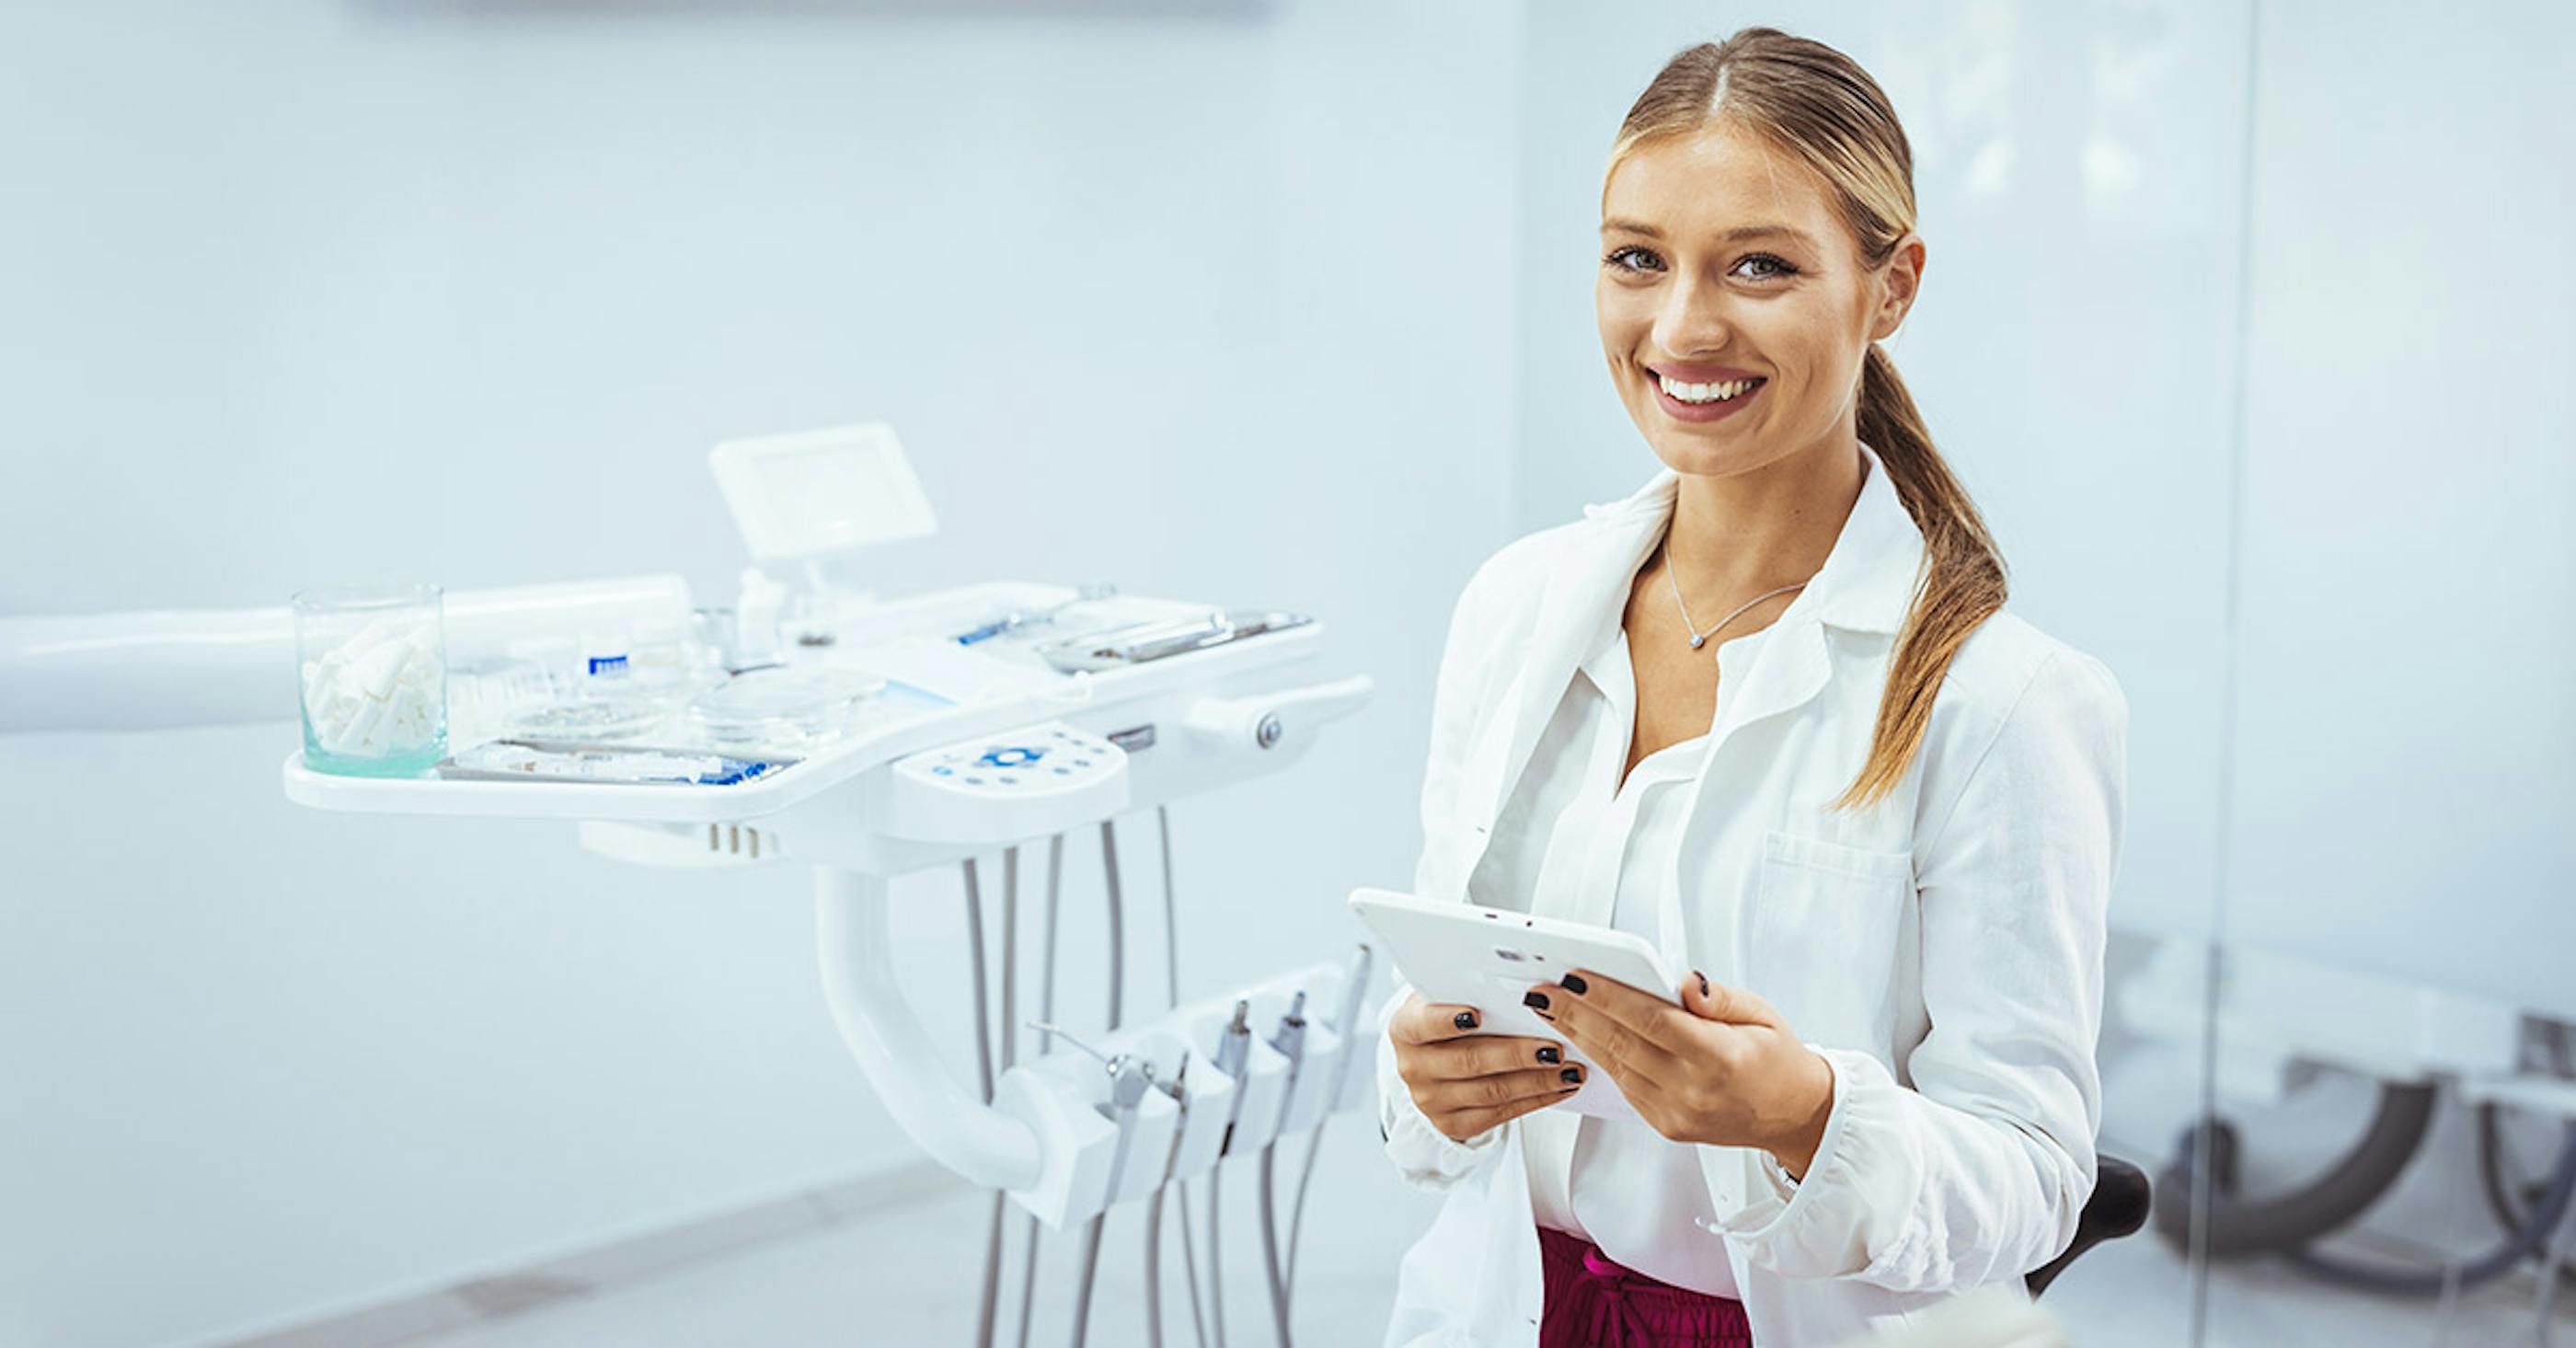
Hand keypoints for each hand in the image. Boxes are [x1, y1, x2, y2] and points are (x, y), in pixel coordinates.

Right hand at [1387, 989, 1588, 1142]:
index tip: (1478, 1013)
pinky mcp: (1454, 1124)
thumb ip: (1468, 983)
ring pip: (1491, 1092)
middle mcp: (1413, 1068)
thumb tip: (1515, 970)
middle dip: (1516, 1054)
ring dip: (1536, 1081)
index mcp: (1405, 1028)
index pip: (1423, 1023)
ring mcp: (1431, 1100)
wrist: (1435, 1056)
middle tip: (1552, 1046)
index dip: (1448, 1020)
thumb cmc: (1450, 1013)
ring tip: (1568, 1068)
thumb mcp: (1447, 993)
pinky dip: (1536, 1100)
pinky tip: (1560, 1086)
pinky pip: (1501, 1114)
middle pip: (1468, 1061)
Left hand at [1526, 969, 1834, 1176]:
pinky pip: (1625, 1086)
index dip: (1609, 997)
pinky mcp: (1666, 1125)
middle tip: (1542, 988)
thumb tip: (1683, 981)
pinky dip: (1599, 1058)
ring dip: (1578, 1035)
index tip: (1575, 975)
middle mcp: (1694, 1090)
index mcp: (1721, 1058)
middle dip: (1576, 1013)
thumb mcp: (1761, 1013)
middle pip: (1623, 1044)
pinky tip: (1579, 1035)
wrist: (1793, 1114)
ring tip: (1549, 1007)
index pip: (1652, 1020)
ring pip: (1615, 1066)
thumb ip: (1718, 998)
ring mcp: (1677, 1113)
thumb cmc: (1777, 1057)